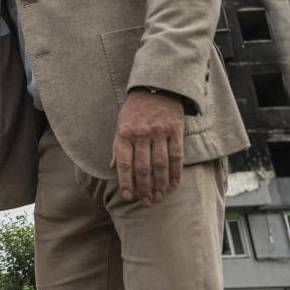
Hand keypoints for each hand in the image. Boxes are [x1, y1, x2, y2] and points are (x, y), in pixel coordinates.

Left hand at [110, 89, 183, 205]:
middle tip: (147, 202)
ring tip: (159, 198)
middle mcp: (141, 134)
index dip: (126, 182)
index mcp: (125, 133)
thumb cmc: (135, 109)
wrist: (156, 87)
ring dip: (160, 184)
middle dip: (144, 188)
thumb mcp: (121, 124)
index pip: (124, 163)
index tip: (128, 197)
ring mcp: (159, 132)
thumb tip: (113, 168)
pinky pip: (176, 155)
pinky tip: (174, 184)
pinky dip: (176, 172)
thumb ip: (118, 146)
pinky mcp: (175, 130)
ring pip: (160, 164)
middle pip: (143, 167)